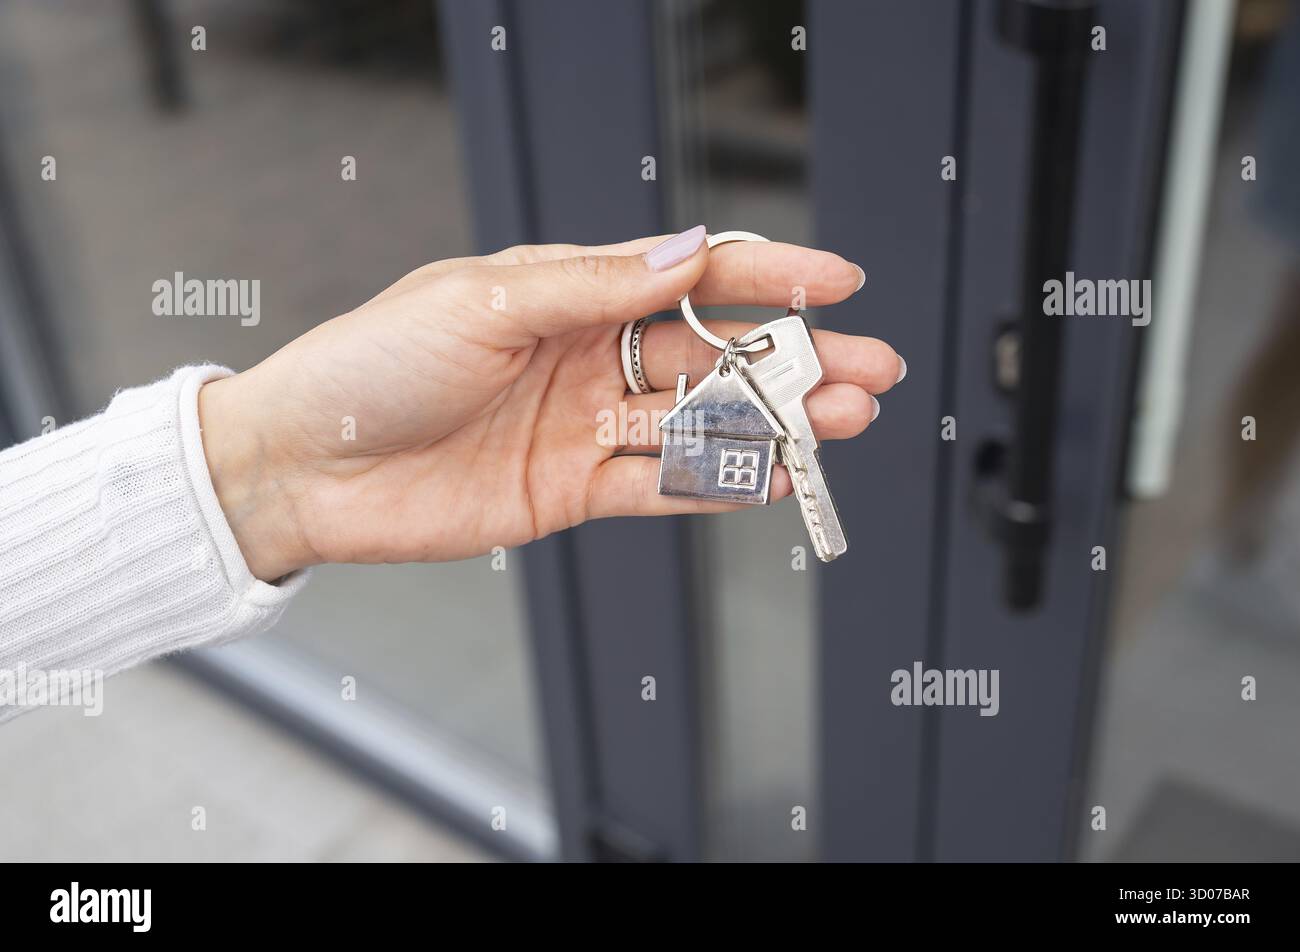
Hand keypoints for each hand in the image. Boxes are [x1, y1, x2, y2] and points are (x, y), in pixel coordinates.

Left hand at [197, 228, 903, 580]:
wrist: (304, 463)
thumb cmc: (372, 362)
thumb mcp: (485, 300)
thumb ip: (595, 284)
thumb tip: (690, 252)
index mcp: (569, 291)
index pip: (688, 275)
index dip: (768, 276)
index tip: (840, 280)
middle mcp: (588, 355)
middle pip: (713, 355)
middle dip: (794, 360)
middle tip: (870, 371)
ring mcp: (584, 426)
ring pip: (698, 422)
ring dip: (772, 424)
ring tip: (843, 423)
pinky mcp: (570, 490)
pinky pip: (659, 486)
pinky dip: (717, 483)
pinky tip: (772, 475)